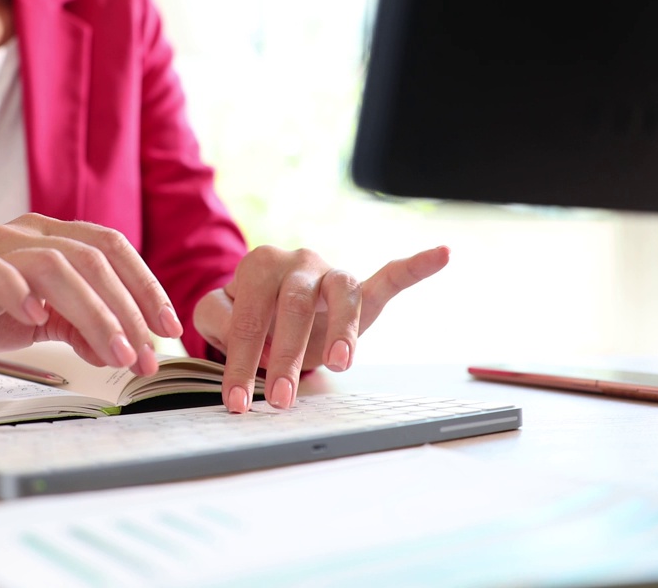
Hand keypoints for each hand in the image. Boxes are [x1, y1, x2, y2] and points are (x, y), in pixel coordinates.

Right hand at [0, 214, 181, 373]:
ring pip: (57, 265)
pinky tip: (37, 320)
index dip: (146, 285)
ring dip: (92, 311)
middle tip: (144, 354)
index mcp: (51, 239)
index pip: (112, 249)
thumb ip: (79, 328)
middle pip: (93, 258)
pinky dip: (21, 292)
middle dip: (127, 309)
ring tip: (112, 351)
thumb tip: (122, 349)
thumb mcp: (39, 321)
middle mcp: (28, 233)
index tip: (167, 328)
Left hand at [192, 245, 449, 412]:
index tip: (237, 402)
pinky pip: (390, 275)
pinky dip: (417, 266)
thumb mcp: (220, 316)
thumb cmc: (250, 314)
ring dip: (342, 331)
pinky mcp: (361, 287)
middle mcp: (297, 261)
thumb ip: (215, 317)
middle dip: (285, 356)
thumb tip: (228, 326)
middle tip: (279, 399)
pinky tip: (441, 254)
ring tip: (340, 364)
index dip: (240, 362)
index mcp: (258, 266)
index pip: (249, 318)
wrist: (274, 301)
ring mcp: (331, 272)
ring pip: (342, 294)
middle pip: (293, 305)